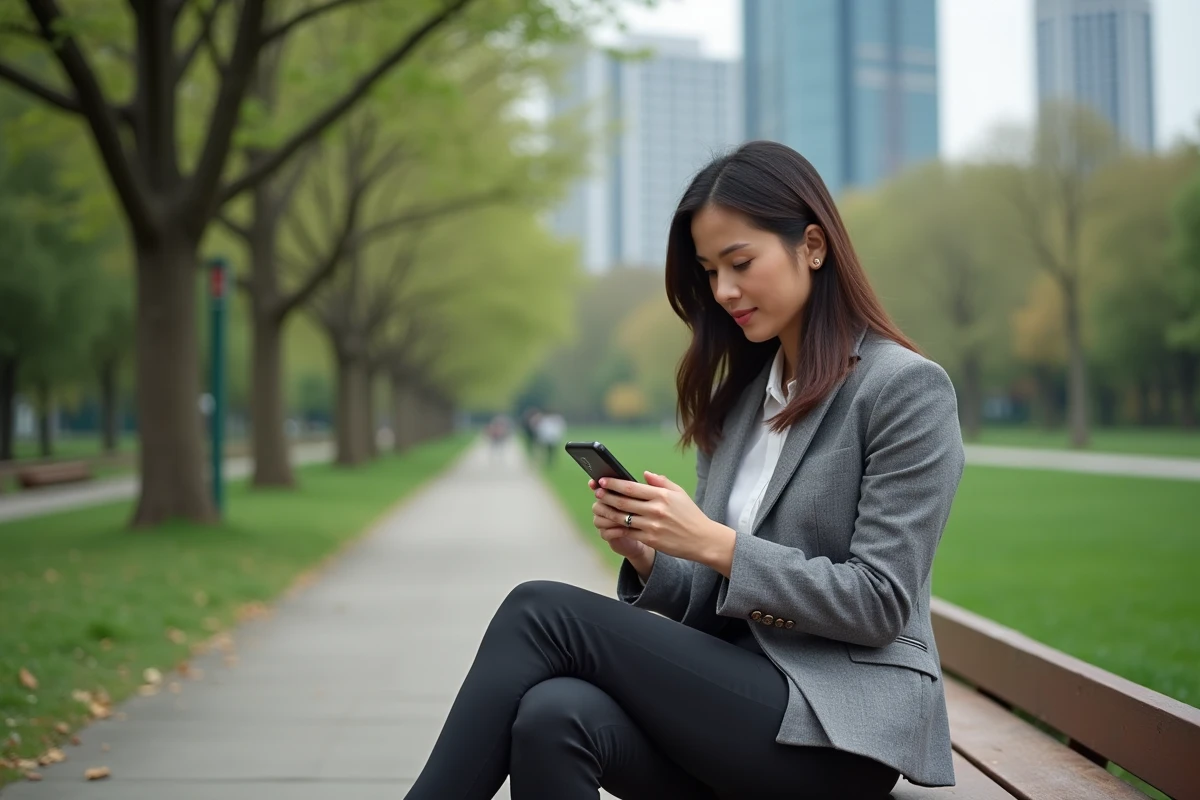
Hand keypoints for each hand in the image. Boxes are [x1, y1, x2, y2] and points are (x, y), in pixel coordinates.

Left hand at [591, 472, 736, 575]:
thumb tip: (644, 474)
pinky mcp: (650, 539)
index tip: (604, 480)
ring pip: (622, 517)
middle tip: (597, 491)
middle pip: (624, 501)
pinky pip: (628, 532)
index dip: (615, 483)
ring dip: (608, 511)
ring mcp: (652, 525)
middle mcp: (656, 509)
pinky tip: (609, 524)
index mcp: (662, 495)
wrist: (702, 540)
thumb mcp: (679, 494)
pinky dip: (616, 528)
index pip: (632, 487)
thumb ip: (661, 482)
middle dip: (607, 496)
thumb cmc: (690, 515)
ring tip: (599, 507)